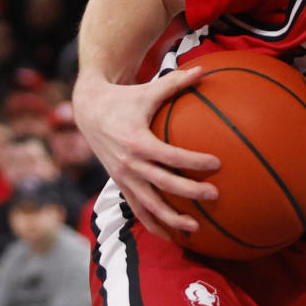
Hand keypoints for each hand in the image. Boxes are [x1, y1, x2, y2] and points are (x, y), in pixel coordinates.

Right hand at [72, 66, 220, 239]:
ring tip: (196, 228)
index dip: (193, 162)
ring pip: (148, 205)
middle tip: (215, 196)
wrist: (89, 110)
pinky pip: (137, 209)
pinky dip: (153, 223)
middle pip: (162, 184)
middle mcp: (128, 164)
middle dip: (189, 193)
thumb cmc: (124, 98)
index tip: (217, 164)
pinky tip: (171, 235)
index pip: (170, 156)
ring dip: (170, 219)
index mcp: (137, 142)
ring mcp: (122, 177)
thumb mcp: (148, 90)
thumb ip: (175, 82)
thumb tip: (203, 70)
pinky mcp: (119, 184)